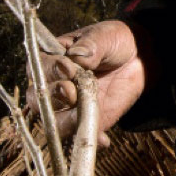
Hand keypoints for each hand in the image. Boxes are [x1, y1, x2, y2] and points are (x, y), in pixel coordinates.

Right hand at [30, 20, 147, 143]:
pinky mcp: (82, 121)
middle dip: (52, 97)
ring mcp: (66, 106)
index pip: (37, 68)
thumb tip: (77, 54)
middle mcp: (52, 85)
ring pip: (53, 122)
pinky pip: (79, 137)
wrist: (137, 59)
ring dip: (66, 122)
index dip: (49, 71)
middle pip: (37, 99)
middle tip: (71, 92)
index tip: (68, 69)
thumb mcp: (104, 36)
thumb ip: (90, 45)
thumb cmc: (113, 42)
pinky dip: (89, 139)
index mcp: (51, 59)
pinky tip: (104, 138)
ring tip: (86, 115)